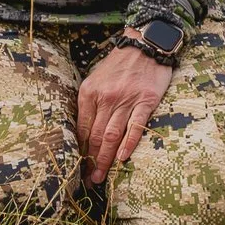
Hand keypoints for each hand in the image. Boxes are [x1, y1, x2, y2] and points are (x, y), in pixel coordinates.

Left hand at [78, 37, 175, 186]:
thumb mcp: (96, 79)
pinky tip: (122, 158)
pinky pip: (135, 127)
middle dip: (90, 161)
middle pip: (95, 136)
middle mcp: (106, 97)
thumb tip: (83, 132)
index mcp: (89, 93)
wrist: (145, 45)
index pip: (81, 128)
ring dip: (105, 159)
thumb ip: (90, 103)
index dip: (79, 150)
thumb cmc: (119, 64)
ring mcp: (126, 100)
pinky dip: (128, 144)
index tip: (78, 167)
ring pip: (112, 135)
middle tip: (89, 180)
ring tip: (101, 176)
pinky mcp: (146, 101)